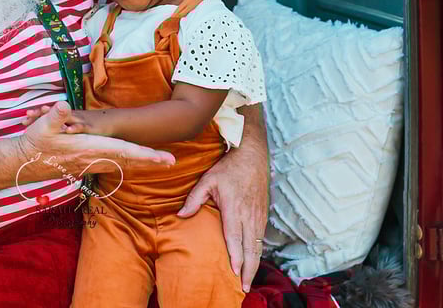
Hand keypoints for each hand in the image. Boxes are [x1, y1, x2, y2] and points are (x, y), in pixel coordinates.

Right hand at [18, 101, 171, 177]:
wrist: (22, 163)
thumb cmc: (34, 143)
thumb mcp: (43, 126)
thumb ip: (55, 116)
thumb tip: (63, 106)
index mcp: (91, 149)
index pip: (126, 152)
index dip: (147, 155)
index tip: (166, 159)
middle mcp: (95, 160)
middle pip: (129, 161)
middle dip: (150, 161)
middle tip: (172, 161)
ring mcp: (90, 166)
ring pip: (122, 165)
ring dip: (140, 163)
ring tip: (158, 162)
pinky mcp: (85, 167)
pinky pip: (112, 167)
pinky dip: (126, 164)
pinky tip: (131, 163)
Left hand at [23, 106, 93, 134]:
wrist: (112, 122)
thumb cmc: (91, 125)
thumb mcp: (75, 126)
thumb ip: (63, 130)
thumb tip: (48, 138)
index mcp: (66, 117)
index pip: (50, 114)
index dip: (37, 116)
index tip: (24, 120)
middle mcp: (71, 116)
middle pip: (54, 113)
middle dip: (41, 114)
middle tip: (27, 114)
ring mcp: (81, 120)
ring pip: (66, 117)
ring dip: (55, 117)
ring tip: (44, 114)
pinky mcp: (91, 127)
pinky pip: (82, 127)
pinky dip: (75, 128)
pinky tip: (68, 131)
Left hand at [177, 137, 268, 292]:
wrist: (252, 154)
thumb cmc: (228, 167)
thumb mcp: (207, 179)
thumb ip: (194, 199)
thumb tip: (180, 216)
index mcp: (233, 208)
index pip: (235, 238)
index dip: (236, 257)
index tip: (234, 273)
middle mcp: (248, 215)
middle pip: (251, 248)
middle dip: (248, 270)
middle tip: (244, 288)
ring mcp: (258, 215)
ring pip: (258, 246)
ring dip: (255, 265)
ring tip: (248, 282)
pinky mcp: (263, 214)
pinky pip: (261, 238)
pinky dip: (258, 253)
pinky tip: (254, 262)